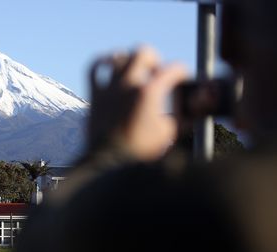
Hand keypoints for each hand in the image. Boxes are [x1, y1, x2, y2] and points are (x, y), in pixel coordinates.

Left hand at [88, 46, 187, 160]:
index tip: (181, 79)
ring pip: (118, 56)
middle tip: (156, 72)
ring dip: (129, 60)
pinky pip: (94, 67)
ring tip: (134, 71)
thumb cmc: (140, 152)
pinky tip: (109, 64)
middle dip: (154, 59)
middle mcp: (128, 85)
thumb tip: (191, 106)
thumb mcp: (168, 133)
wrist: (109, 164)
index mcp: (149, 92)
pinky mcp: (95, 95)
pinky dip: (102, 62)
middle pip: (143, 52)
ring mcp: (109, 88)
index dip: (181, 72)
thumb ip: (181, 116)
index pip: (173, 69)